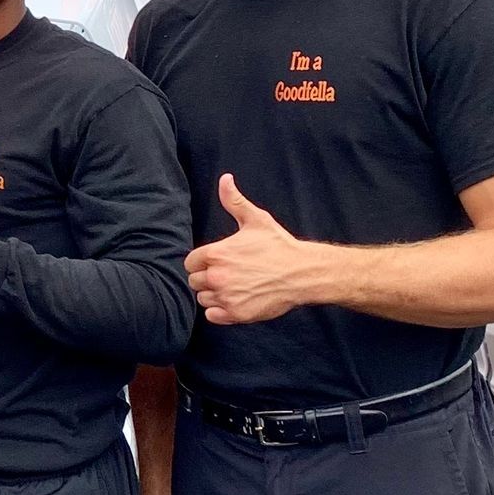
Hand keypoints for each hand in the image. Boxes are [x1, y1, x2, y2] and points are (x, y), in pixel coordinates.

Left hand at [185, 175, 307, 325]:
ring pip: (203, 299)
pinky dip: (219, 312)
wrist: (303, 273)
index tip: (216, 262)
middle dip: (206, 278)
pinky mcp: (237, 314)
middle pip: (195, 281)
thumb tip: (225, 179)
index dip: (202, 262)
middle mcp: (217, 276)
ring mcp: (227, 297)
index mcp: (216, 254)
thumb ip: (235, 201)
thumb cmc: (279, 245)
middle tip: (227, 274)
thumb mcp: (256, 219)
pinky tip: (233, 301)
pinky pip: (212, 316)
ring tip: (232, 287)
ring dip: (213, 295)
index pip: (190, 262)